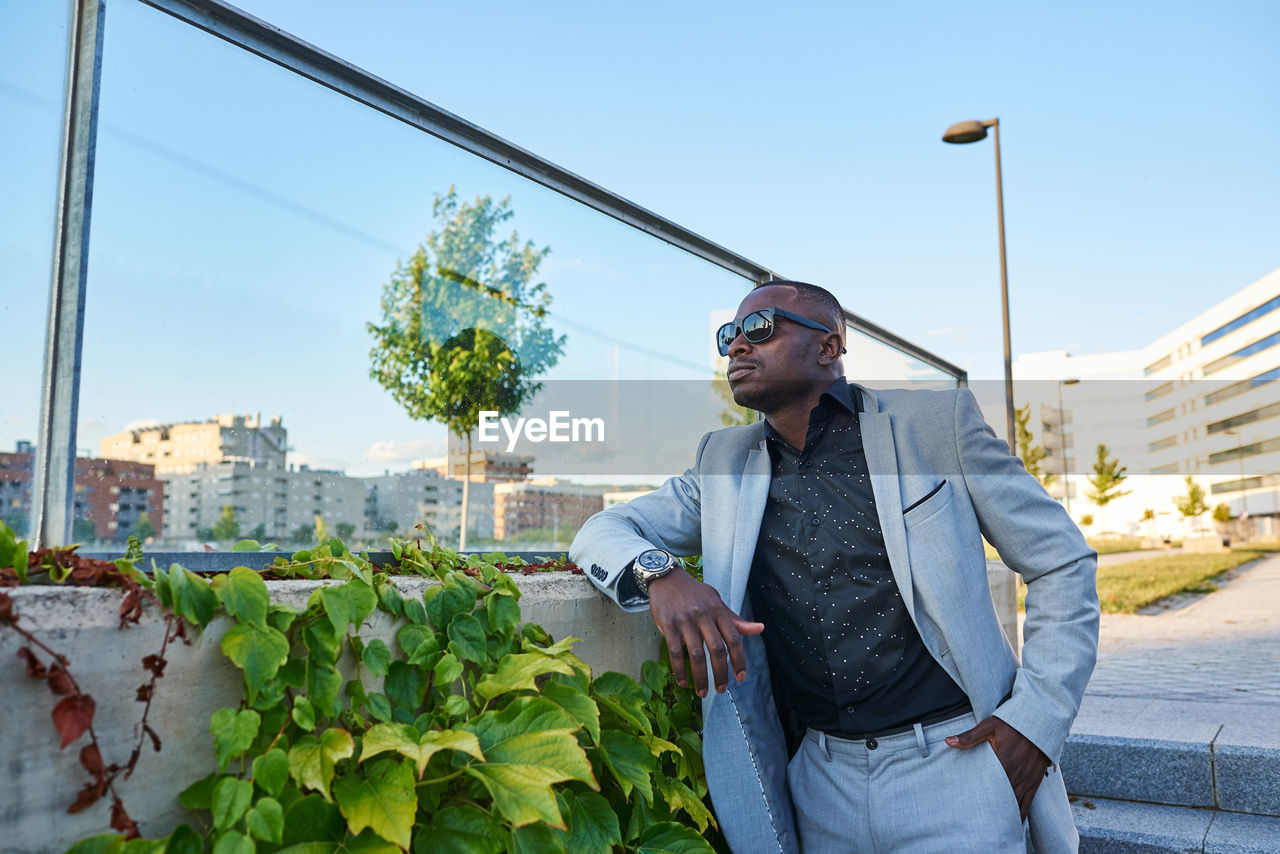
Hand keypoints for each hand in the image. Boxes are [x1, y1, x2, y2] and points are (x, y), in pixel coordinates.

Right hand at [647, 570, 763, 696]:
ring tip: (703, 692)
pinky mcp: (668, 625)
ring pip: (696, 655)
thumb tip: (759, 629)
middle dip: (720, 673)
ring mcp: (685, 621)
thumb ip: (735, 619)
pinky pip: (675, 652)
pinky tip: (683, 682)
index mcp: (718, 610)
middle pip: (716, 650)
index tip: (740, 677)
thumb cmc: (694, 592)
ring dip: (700, 677)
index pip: (733, 639)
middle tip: (721, 690)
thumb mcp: (716, 601)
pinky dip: (680, 670)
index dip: (739, 660)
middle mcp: (703, 616)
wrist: (666, 578)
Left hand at [945, 716, 1048, 819]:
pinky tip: (1013, 823)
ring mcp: (1027, 780)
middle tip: (977, 822)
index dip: (979, 798)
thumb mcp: (990, 726)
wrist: (1040, 723)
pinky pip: (1028, 803)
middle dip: (990, 810)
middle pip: (1001, 798)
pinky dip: (1021, 814)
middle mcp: (1017, 775)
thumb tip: (948, 741)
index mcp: (1004, 762)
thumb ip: (970, 736)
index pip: (989, 785)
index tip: (968, 806)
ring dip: (1004, 814)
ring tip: (992, 826)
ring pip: (1015, 804)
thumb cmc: (1013, 724)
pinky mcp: (1034, 782)